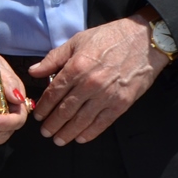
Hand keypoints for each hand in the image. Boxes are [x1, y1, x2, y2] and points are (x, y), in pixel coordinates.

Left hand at [29, 15, 168, 145]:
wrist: (143, 41)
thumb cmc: (108, 37)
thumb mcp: (77, 41)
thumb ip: (54, 58)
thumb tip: (33, 71)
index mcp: (76, 67)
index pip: (54, 92)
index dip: (44, 106)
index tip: (38, 115)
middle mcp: (89, 84)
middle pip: (66, 109)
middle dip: (53, 123)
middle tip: (45, 132)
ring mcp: (106, 96)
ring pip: (82, 120)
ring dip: (68, 132)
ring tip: (58, 140)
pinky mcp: (121, 104)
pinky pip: (102, 123)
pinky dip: (90, 133)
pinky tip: (81, 138)